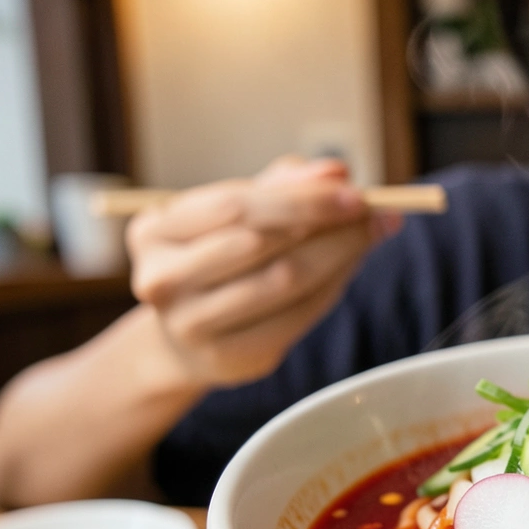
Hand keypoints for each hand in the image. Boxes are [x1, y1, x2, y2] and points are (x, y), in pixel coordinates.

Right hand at [126, 156, 403, 386]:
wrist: (187, 338)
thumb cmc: (218, 260)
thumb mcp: (236, 214)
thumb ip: (282, 187)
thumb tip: (335, 171)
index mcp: (153, 231)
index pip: (236, 205)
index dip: (301, 196)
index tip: (352, 189)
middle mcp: (161, 280)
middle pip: (261, 242)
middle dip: (326, 222)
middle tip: (374, 210)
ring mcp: (191, 326)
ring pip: (284, 280)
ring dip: (339, 253)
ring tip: (371, 233)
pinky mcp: (231, 357)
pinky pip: (298, 315)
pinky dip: (333, 286)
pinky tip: (349, 267)